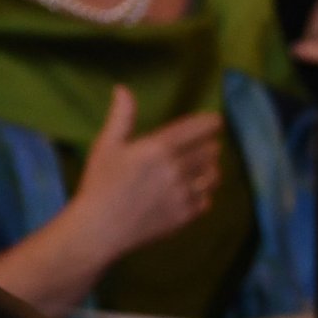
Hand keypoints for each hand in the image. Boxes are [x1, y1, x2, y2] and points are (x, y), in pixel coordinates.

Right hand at [75, 85, 221, 265]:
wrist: (101, 229)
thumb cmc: (100, 184)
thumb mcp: (107, 145)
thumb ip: (121, 117)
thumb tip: (123, 89)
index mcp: (158, 148)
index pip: (198, 129)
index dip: (212, 123)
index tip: (217, 121)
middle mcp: (177, 169)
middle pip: (211, 151)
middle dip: (211, 145)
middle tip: (206, 145)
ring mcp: (184, 194)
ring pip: (214, 176)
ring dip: (212, 169)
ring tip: (204, 167)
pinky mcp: (185, 216)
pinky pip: (207, 200)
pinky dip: (205, 194)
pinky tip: (195, 191)